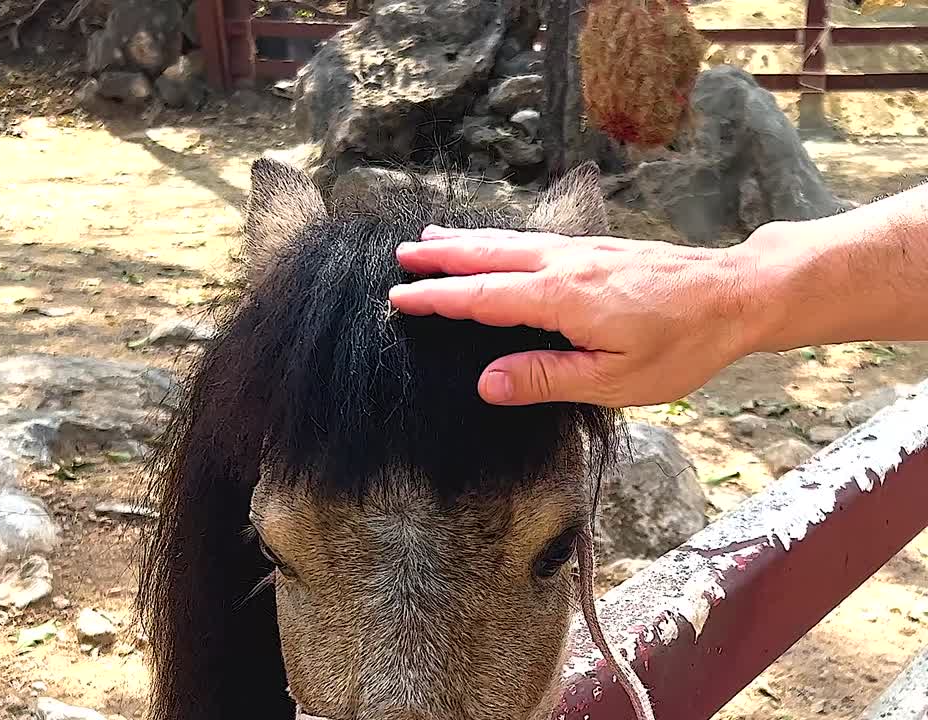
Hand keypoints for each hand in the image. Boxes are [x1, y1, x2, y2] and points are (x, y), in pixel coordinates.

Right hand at [388, 225, 764, 407]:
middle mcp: (564, 265)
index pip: (481, 298)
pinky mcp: (597, 248)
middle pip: (487, 257)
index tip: (399, 298)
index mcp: (561, 299)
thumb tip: (487, 383)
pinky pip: (533, 239)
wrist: (739, 294)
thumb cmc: (682, 346)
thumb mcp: (616, 381)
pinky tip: (497, 242)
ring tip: (431, 239)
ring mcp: (581, 251)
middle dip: (440, 258)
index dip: (437, 299)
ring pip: (509, 242)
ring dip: (466, 241)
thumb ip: (547, 379)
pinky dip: (501, 238)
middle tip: (400, 257)